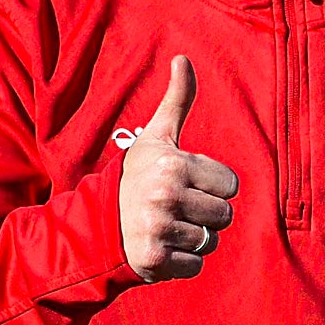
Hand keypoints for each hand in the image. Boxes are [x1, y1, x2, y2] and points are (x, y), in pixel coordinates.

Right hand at [119, 55, 238, 281]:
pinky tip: (160, 247)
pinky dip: (181, 262)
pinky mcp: (155, 261)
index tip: (186, 184)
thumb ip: (177, 100)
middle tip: (175, 208)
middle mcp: (166, 196)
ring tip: (166, 227)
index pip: (230, 185)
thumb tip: (182, 58)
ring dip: (193, 239)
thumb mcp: (156, 137)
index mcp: (174, 164)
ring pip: (210, 241)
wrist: (94, 223)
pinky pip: (196, 265)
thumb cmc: (136, 176)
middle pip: (224, 215)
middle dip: (204, 214)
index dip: (211, 186)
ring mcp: (159, 229)